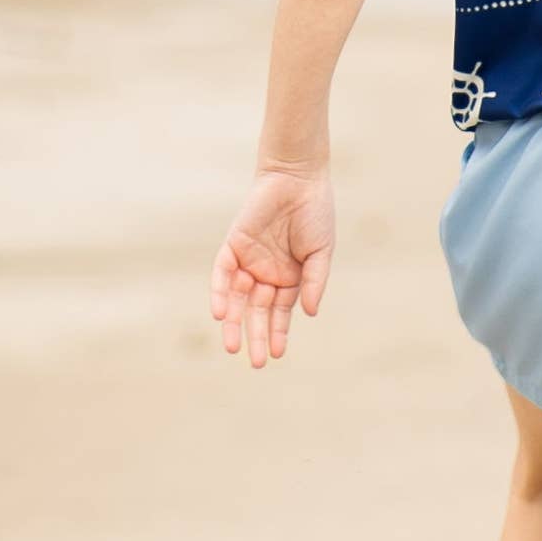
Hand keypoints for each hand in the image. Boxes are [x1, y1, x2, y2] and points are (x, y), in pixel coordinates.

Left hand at [211, 163, 333, 363]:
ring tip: (233, 346)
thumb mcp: (321, 251)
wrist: (298, 177)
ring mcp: (249, 261)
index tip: (275, 354)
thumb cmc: (315, 213)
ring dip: (234, 322)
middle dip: (256, 336)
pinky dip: (220, 293)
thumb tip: (309, 313)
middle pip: (258, 312)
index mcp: (289, 279)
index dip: (277, 333)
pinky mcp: (233, 246)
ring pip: (238, 299)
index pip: (280, 313)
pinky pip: (222, 274)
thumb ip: (313, 281)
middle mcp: (266, 274)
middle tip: (255, 362)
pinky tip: (221, 312)